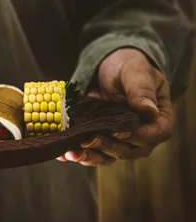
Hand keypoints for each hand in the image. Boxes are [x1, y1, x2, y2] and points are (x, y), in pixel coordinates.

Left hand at [58, 48, 173, 165]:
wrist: (108, 65)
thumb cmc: (128, 66)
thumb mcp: (135, 71)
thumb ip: (141, 89)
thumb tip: (149, 110)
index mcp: (158, 118)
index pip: (155, 134)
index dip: (138, 136)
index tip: (119, 131)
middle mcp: (141, 134)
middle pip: (129, 149)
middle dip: (107, 147)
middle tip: (88, 140)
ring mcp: (119, 139)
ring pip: (107, 155)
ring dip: (89, 156)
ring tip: (72, 152)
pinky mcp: (99, 138)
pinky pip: (90, 152)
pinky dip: (77, 153)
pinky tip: (62, 153)